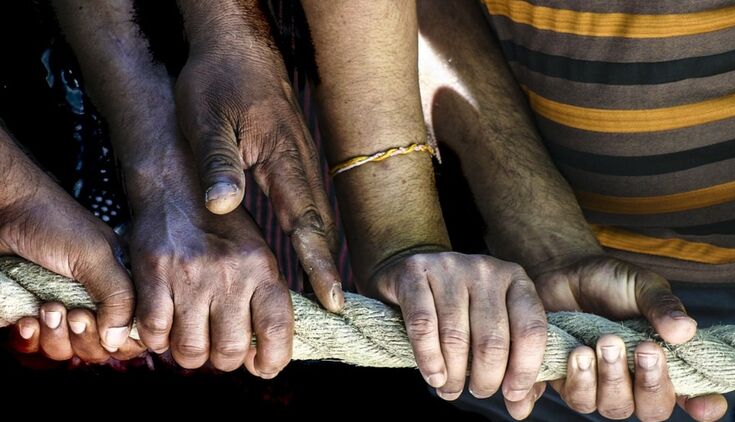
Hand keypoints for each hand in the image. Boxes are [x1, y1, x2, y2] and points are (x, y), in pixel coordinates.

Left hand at [0, 138, 136, 354]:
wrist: (7, 208)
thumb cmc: (54, 223)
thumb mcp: (96, 257)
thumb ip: (119, 296)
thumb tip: (119, 340)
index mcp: (122, 286)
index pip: (135, 330)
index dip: (121, 338)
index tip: (102, 323)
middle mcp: (96, 301)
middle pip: (102, 348)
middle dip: (84, 337)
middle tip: (73, 313)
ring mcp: (65, 310)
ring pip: (69, 350)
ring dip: (55, 337)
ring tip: (47, 307)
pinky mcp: (36, 315)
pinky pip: (37, 345)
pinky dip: (31, 338)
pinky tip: (27, 318)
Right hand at [129, 193, 293, 374]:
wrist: (176, 185)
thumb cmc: (222, 227)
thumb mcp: (257, 254)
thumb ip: (263, 299)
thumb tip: (263, 353)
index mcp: (262, 267)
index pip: (276, 331)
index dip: (272, 361)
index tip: (262, 367)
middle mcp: (230, 272)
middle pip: (229, 350)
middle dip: (224, 360)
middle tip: (217, 348)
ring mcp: (190, 275)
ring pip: (191, 350)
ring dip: (190, 355)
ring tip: (190, 337)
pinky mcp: (154, 275)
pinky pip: (155, 334)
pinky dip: (157, 341)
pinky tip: (163, 326)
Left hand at [175, 29, 342, 312]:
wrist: (237, 47)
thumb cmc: (219, 81)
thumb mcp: (207, 119)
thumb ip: (218, 163)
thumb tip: (222, 207)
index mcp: (283, 160)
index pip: (306, 222)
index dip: (319, 264)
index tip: (333, 299)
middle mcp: (301, 166)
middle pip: (322, 227)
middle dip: (327, 269)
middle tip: (331, 311)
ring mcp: (301, 163)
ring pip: (318, 217)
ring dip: (320, 254)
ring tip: (321, 295)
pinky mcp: (293, 160)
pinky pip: (307, 204)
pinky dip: (309, 234)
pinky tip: (302, 250)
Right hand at [365, 251, 547, 416]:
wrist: (412, 273)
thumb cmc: (460, 308)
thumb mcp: (494, 328)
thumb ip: (514, 365)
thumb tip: (520, 408)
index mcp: (515, 280)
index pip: (531, 329)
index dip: (524, 370)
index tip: (512, 395)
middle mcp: (485, 269)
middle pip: (492, 340)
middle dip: (485, 379)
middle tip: (478, 392)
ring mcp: (449, 267)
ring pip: (456, 337)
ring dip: (453, 375)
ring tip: (450, 388)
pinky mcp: (415, 272)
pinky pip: (423, 325)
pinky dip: (428, 359)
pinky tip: (433, 375)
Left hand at [537, 255, 726, 420]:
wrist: (564, 272)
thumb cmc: (610, 282)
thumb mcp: (641, 286)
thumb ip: (662, 307)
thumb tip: (684, 330)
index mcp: (666, 360)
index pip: (693, 394)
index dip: (702, 405)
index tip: (699, 404)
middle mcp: (636, 380)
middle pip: (652, 409)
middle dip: (650, 383)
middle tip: (644, 348)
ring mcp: (602, 385)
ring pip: (613, 407)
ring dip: (611, 378)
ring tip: (603, 342)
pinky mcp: (569, 381)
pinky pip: (577, 398)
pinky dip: (578, 378)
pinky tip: (577, 350)